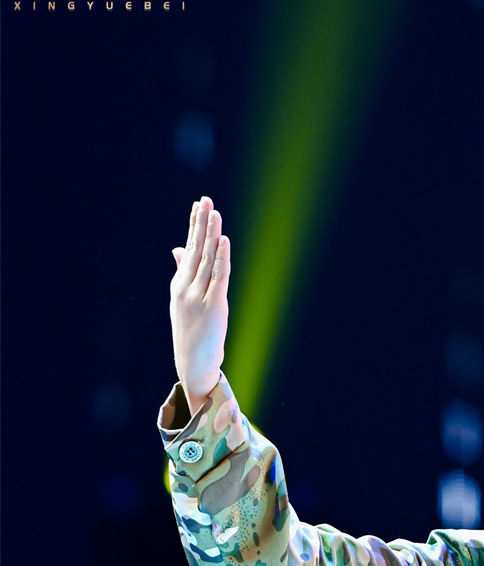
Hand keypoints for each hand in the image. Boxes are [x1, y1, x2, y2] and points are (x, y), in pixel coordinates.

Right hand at [170, 196, 229, 416]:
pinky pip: (219, 277)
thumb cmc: (191, 335)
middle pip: (196, 249)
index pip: (188, 249)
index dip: (194, 226)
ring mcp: (198, 296)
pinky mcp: (214, 307)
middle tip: (206, 200)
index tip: (198, 205)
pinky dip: (222, 258)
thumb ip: (182, 273)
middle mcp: (186, 287)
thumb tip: (179, 248)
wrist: (192, 365)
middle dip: (202, 223)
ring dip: (211, 235)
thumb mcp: (182, 302)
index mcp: (179, 284)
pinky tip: (223, 241)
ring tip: (214, 213)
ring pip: (207, 260)